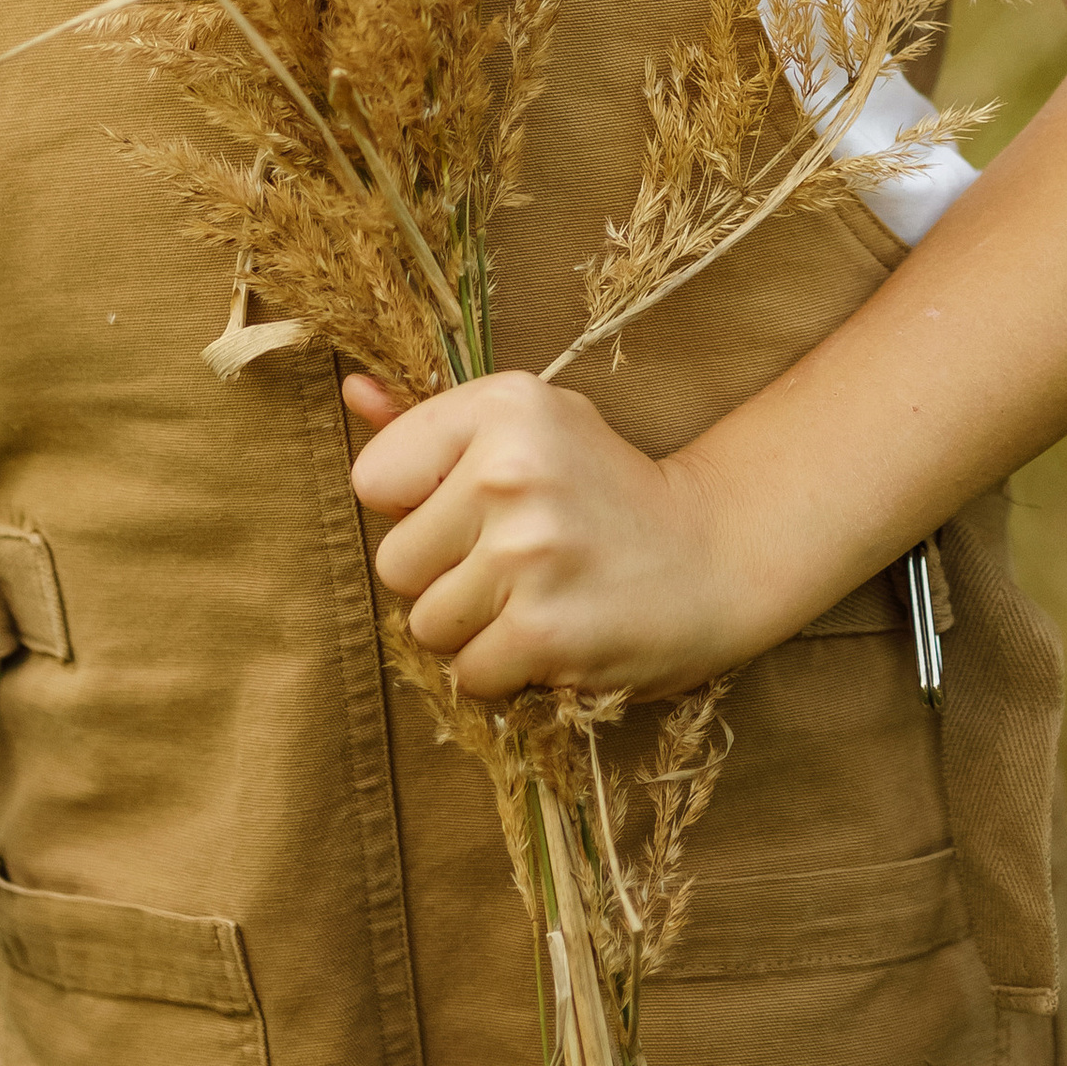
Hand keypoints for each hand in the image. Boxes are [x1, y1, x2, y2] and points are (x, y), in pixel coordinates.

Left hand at [342, 370, 751, 699]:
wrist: (715, 553)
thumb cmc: (605, 487)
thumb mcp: (531, 425)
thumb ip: (432, 420)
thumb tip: (351, 392)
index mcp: (503, 406)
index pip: (374, 479)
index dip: (415, 506)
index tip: (472, 507)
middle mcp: (509, 470)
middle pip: (395, 563)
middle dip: (442, 576)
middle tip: (512, 560)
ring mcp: (527, 552)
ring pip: (426, 624)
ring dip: (473, 628)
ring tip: (534, 596)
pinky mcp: (544, 629)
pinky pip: (468, 673)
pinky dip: (504, 670)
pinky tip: (552, 633)